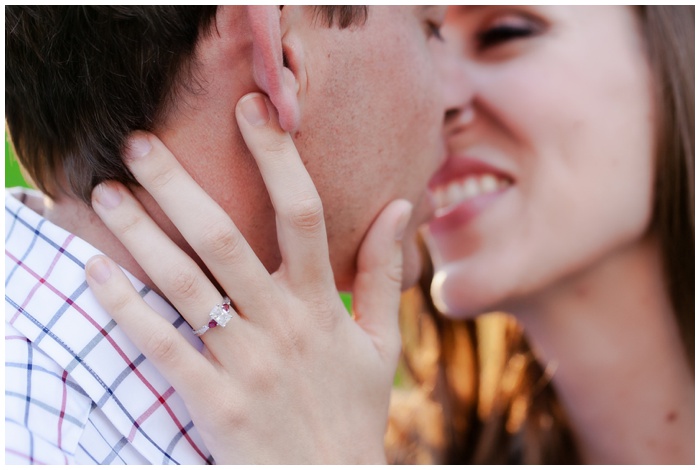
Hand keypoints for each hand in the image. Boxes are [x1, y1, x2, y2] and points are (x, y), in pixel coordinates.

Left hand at [84, 93, 411, 463]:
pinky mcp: (213, 402)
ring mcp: (244, 364)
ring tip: (105, 195)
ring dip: (141, 235)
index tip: (253, 109)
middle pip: (224, 240)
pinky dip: (125, 307)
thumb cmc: (353, 411)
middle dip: (179, 184)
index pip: (304, 214)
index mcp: (322, 305)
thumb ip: (384, 273)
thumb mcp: (381, 342)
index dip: (278, 157)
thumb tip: (400, 207)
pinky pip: (161, 347)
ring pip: (184, 286)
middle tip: (138, 143)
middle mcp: (281, 325)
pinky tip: (96, 270)